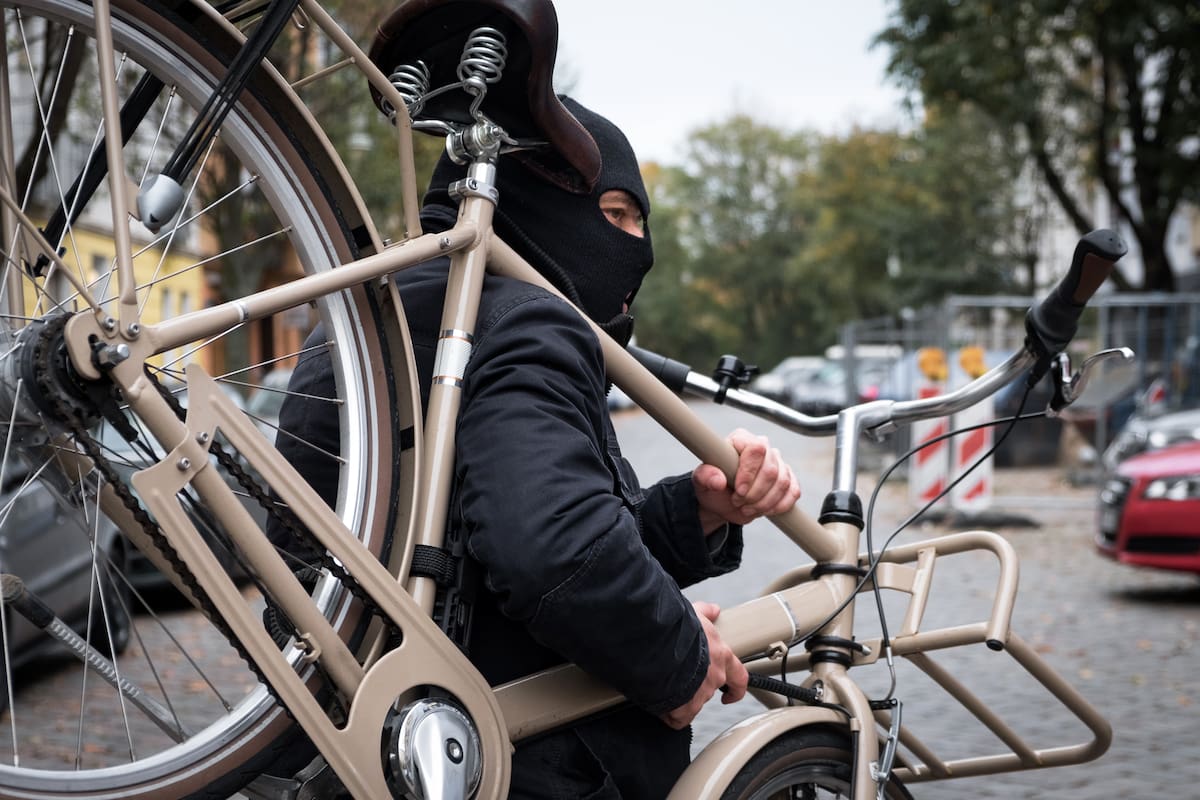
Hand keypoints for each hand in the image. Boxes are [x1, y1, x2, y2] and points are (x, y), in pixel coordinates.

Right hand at [661, 602, 747, 729]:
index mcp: (720, 655)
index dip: (737, 687)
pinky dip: (669, 714)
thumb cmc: (675, 627)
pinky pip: (678, 718)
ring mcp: (700, 694)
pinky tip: (658, 704)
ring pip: (693, 703)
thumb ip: (704, 612)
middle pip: (710, 689)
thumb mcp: (693, 614)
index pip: (739, 676)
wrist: (656, 644)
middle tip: (678, 678)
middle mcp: (714, 677)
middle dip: (696, 687)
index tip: (730, 692)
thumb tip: (713, 610)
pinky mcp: (683, 708)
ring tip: (662, 685)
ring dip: (681, 698)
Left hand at [692, 428, 800, 531]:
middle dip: (755, 493)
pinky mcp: (788, 479)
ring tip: (747, 508)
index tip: (739, 491)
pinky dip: (779, 506)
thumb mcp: (701, 482)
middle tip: (738, 502)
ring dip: (764, 502)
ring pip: (783, 483)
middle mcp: (763, 447)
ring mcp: (778, 463)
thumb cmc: (711, 486)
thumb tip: (718, 480)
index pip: (756, 449)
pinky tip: (764, 510)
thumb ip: (705, 477)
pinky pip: (793, 492)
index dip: (750, 473)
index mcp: (741, 440)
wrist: (723, 501)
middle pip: (771, 470)